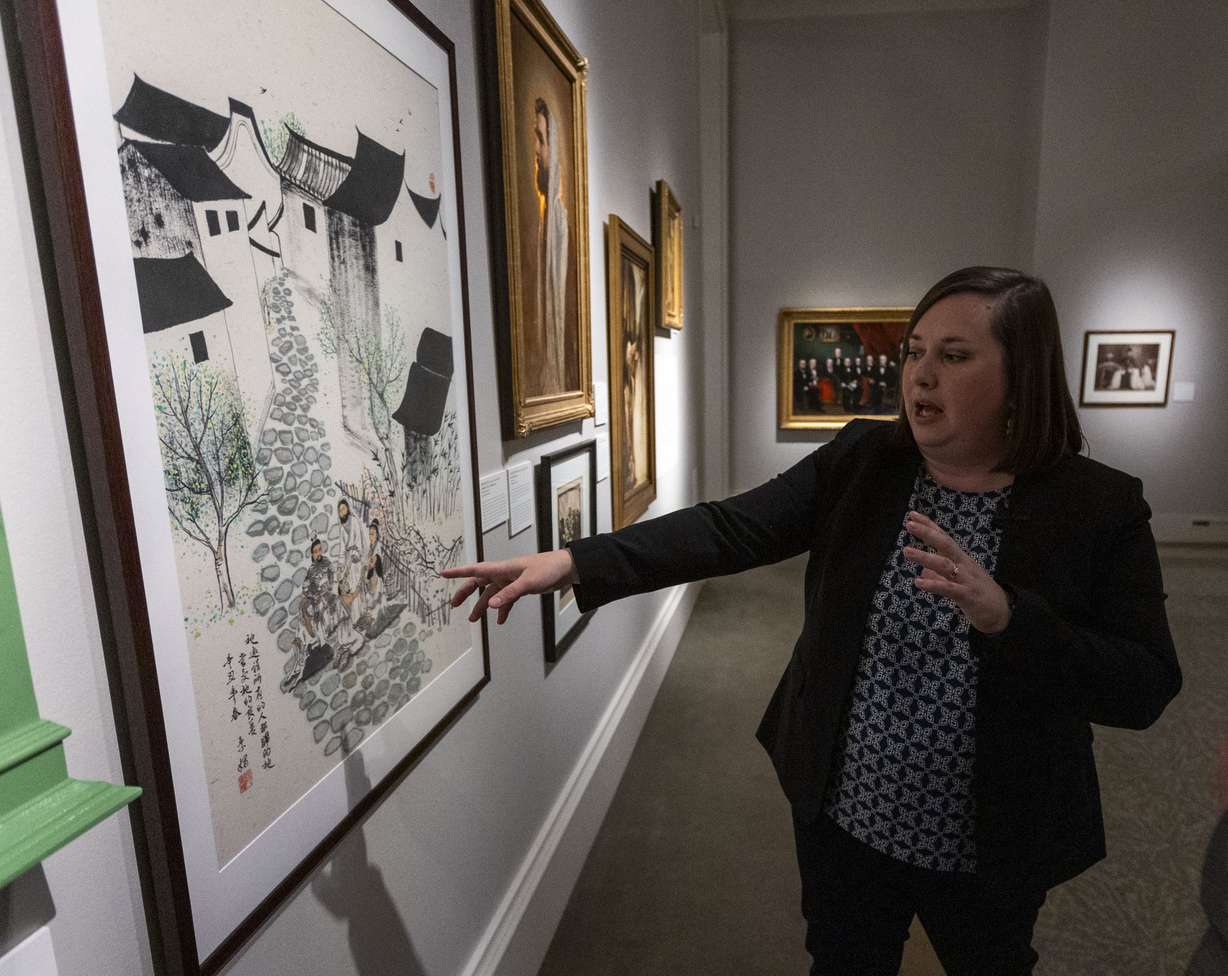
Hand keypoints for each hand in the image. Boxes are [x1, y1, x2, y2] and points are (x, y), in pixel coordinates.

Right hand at [442, 549, 578, 624]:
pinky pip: (506, 600)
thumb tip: (489, 606)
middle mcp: (504, 574)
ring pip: (491, 594)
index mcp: (502, 568)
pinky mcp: (520, 588)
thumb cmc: (547, 569)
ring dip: (482, 606)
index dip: (458, 572)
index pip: (475, 570)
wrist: (566, 568)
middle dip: (466, 593)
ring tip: (473, 619)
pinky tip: (500, 620)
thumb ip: (508, 595)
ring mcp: (511, 581)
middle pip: (479, 583)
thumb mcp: (528, 583)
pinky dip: (502, 609)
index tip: (443, 574)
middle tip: (454, 604)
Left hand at [902, 510, 1011, 634]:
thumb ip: (939, 576)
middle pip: (945, 544)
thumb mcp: (958, 582)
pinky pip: (948, 588)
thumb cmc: (978, 593)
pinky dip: (933, 584)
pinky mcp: (967, 595)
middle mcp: (964, 565)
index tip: (913, 515)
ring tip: (906, 551)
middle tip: (909, 524)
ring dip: (925, 557)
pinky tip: (918, 582)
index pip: (944, 538)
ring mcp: (966, 579)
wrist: (1001, 613)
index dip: (929, 526)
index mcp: (961, 559)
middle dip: (927, 533)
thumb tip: (922, 572)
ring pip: (944, 565)